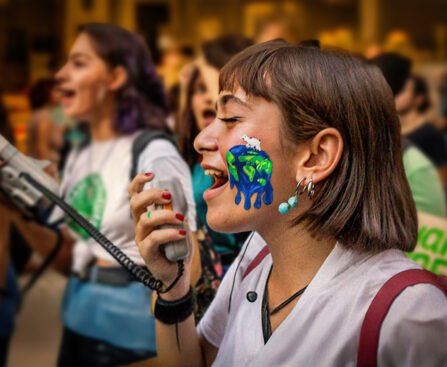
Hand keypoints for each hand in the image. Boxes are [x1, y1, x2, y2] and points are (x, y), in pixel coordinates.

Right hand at [129, 173, 191, 295]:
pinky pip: (155, 238)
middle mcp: (140, 226)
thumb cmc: (178, 246)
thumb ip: (177, 210)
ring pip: (145, 220)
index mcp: (145, 216)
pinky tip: (182, 233)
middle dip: (151, 195)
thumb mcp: (179, 224)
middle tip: (169, 196)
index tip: (151, 174)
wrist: (178, 272)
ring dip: (165, 215)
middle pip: (136, 204)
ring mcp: (141, 239)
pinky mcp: (147, 252)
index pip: (134, 195)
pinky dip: (170, 233)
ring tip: (181, 218)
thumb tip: (180, 195)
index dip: (139, 182)